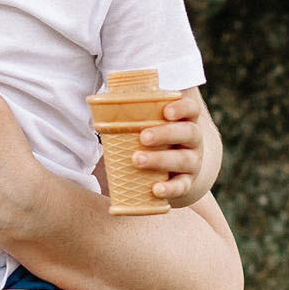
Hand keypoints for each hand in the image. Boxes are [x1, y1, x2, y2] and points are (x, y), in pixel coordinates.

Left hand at [127, 88, 216, 206]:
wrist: (174, 169)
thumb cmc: (155, 140)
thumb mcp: (150, 125)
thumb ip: (132, 113)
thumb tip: (95, 100)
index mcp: (185, 120)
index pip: (191, 109)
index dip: (182, 108)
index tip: (167, 111)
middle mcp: (193, 140)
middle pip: (188, 133)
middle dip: (165, 134)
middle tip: (143, 137)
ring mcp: (192, 162)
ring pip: (183, 159)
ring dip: (160, 160)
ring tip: (137, 160)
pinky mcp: (187, 183)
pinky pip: (182, 186)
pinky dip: (170, 189)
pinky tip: (156, 189)